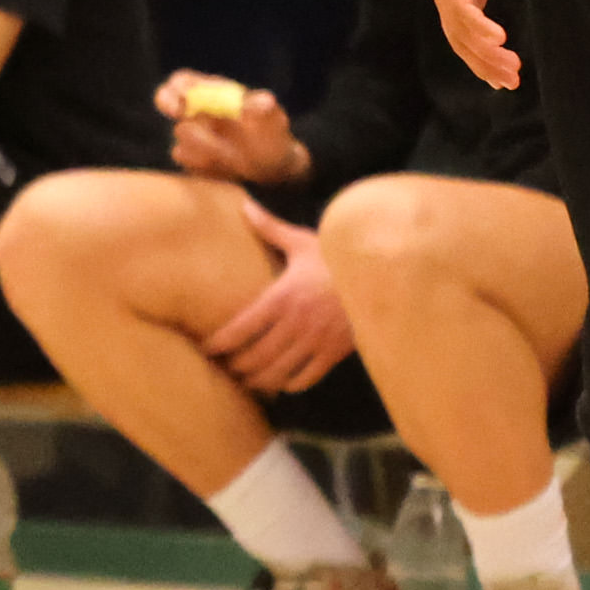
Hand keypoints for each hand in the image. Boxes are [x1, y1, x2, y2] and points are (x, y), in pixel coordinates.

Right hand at [157, 69, 302, 185]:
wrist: (271, 170)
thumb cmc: (271, 137)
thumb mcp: (273, 123)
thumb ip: (265, 111)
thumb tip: (265, 101)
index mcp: (214, 93)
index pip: (184, 81)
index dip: (177, 87)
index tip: (183, 99)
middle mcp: (196, 110)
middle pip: (167, 99)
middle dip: (170, 105)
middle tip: (181, 114)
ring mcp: (190, 133)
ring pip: (181, 133)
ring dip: (206, 144)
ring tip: (234, 155)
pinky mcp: (188, 156)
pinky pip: (186, 158)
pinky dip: (204, 162)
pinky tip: (226, 167)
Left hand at [202, 201, 351, 394]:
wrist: (383, 273)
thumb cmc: (338, 256)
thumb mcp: (302, 241)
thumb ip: (270, 228)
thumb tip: (245, 205)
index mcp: (282, 297)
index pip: (239, 329)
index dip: (218, 344)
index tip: (205, 350)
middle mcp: (295, 322)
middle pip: (254, 357)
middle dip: (234, 367)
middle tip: (223, 369)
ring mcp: (316, 340)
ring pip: (277, 372)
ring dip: (258, 381)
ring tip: (246, 381)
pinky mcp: (335, 352)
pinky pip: (307, 377)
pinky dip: (290, 384)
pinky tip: (282, 383)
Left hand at [428, 0, 519, 88]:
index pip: (465, 36)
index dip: (482, 59)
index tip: (504, 79)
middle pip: (462, 40)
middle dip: (486, 64)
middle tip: (511, 84)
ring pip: (462, 29)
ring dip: (486, 52)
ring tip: (510, 69)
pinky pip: (462, 5)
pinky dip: (478, 25)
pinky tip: (498, 39)